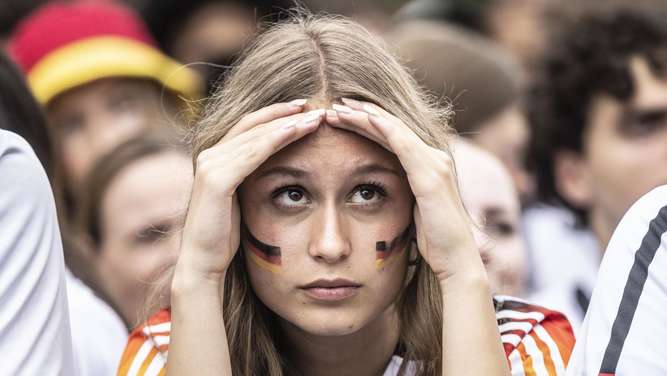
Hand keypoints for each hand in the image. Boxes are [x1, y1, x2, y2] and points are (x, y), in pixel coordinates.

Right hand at [177, 102, 324, 282]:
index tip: (304, 108)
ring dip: (288, 124)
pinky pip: (253, 153)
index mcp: (215, 159)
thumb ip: (250, 180)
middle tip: (316, 106)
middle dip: (286, 113)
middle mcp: (209, 156)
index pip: (249, 126)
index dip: (276, 114)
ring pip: (256, 135)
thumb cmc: (224, 236)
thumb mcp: (240, 201)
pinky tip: (297, 131)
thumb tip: (275, 173)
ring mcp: (211, 165)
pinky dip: (276, 139)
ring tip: (315, 117)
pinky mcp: (217, 179)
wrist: (203, 263)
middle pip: (253, 124)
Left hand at [327, 99, 481, 282]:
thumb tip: (380, 193)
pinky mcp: (430, 174)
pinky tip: (362, 118)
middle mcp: (435, 158)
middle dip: (363, 113)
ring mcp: (434, 163)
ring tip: (338, 108)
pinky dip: (381, 127)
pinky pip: (401, 142)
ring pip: (394, 128)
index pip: (394, 136)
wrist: (456, 261)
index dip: (368, 123)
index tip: (343, 116)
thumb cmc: (433, 242)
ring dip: (364, 116)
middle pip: (393, 126)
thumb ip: (403, 194)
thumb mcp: (413, 211)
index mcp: (429, 165)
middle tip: (336, 104)